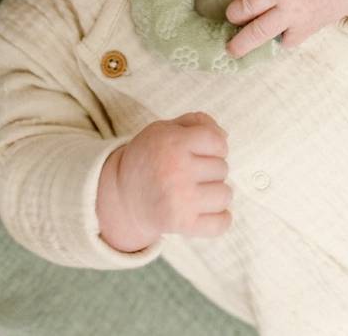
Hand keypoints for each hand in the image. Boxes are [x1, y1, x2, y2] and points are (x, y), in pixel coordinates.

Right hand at [97, 112, 232, 251]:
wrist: (122, 196)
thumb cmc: (150, 156)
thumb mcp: (164, 129)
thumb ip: (196, 122)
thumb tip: (225, 137)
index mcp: (173, 142)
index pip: (217, 141)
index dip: (216, 145)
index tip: (205, 150)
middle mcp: (176, 170)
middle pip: (222, 168)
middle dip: (211, 169)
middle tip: (191, 172)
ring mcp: (180, 199)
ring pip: (225, 195)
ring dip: (216, 193)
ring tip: (198, 190)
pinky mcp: (182, 224)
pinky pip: (221, 223)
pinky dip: (221, 218)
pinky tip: (208, 210)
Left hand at [224, 0, 347, 58]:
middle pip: (245, 7)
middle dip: (234, 13)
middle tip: (234, 15)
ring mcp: (294, 12)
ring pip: (259, 30)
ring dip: (242, 41)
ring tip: (231, 49)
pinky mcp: (306, 28)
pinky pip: (285, 40)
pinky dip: (278, 38)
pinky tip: (275, 34)